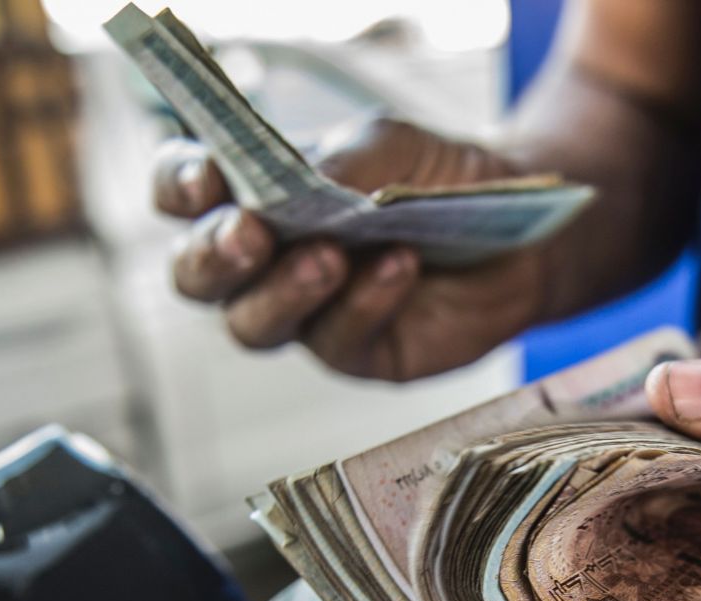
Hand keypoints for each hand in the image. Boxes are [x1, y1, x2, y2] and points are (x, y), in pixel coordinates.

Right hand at [152, 118, 549, 379]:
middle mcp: (268, 264)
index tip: (206, 179)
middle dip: (215, 256)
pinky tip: (400, 266)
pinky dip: (365, 301)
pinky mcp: (355, 352)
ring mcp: (307, 316)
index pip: (187, 198)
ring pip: (254, 325)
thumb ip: (334, 165)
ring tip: (330, 257)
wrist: (519, 234)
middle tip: (249, 235)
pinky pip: (339, 338)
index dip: (181, 188)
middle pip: (197, 277)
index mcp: (257, 198)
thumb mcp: (387, 148)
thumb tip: (291, 188)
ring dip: (285, 290)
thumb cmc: (440, 180)